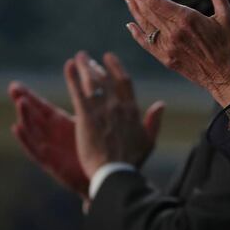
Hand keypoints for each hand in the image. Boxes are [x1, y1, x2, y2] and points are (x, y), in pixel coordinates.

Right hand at [9, 82, 89, 198]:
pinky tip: (17, 127)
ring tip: (20, 101)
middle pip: (33, 116)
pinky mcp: (50, 163)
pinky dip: (25, 139)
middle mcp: (51, 135)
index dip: (29, 97)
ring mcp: (49, 148)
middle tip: (13, 87)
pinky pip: (34, 150)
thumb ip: (87, 108)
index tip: (16, 84)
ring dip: (25, 116)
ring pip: (33, 130)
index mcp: (60, 125)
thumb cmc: (98, 150)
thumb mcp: (91, 124)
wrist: (104, 176)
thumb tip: (92, 87)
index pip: (42, 108)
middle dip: (23, 101)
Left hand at [64, 51, 163, 177]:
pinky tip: (69, 66)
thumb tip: (161, 104)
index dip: (116, 67)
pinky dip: (73, 77)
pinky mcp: (87, 117)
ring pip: (93, 81)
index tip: (108, 57)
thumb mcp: (149, 141)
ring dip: (85, 66)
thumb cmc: (132, 160)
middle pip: (106, 79)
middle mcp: (118, 105)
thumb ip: (154, 121)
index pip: (124, 81)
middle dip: (96, 65)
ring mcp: (103, 110)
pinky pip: (79, 91)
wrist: (116, 172)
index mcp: (133, 110)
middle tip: (87, 57)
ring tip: (79, 57)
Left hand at [123, 0, 229, 106]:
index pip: (157, 2)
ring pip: (146, 26)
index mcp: (187, 18)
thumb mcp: (227, 16)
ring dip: (135, 12)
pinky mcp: (167, 59)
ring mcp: (168, 47)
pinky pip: (147, 44)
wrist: (226, 76)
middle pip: (148, 12)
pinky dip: (137, 34)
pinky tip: (131, 26)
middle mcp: (174, 32)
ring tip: (128, 1)